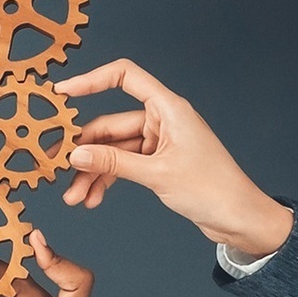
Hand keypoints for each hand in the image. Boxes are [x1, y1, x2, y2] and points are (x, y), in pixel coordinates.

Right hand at [54, 59, 292, 255]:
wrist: (240, 219)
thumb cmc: (214, 189)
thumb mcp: (158, 174)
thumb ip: (114, 162)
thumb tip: (76, 154)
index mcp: (169, 109)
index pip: (125, 77)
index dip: (91, 80)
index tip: (62, 93)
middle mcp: (162, 120)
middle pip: (110, 124)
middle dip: (84, 149)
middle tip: (57, 167)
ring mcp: (159, 142)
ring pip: (112, 149)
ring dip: (92, 172)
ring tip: (74, 196)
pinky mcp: (157, 162)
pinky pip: (122, 165)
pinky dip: (106, 180)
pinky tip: (93, 198)